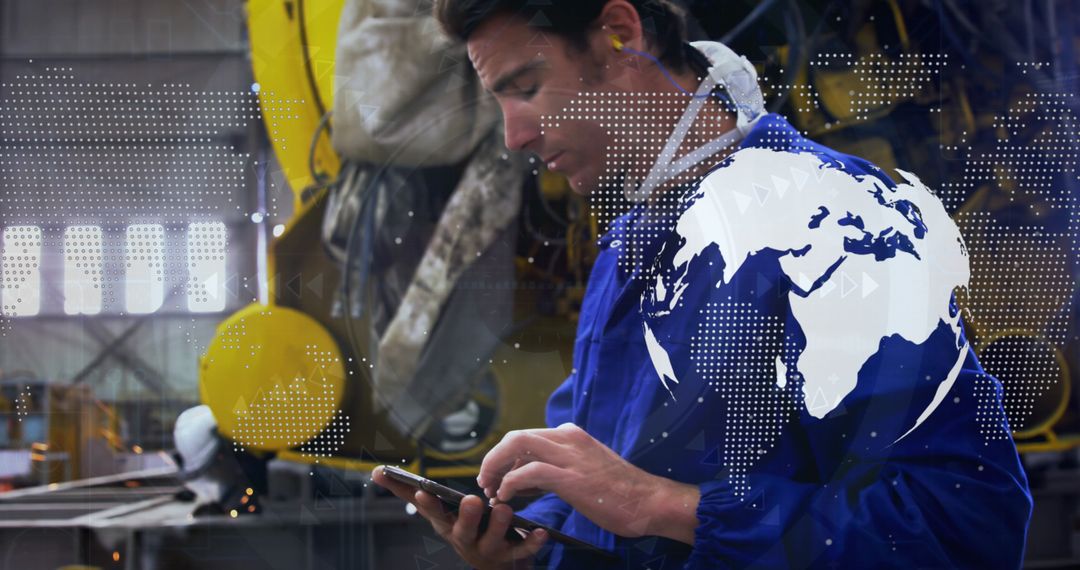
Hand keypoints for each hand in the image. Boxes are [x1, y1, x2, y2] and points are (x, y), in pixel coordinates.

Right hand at [371, 466, 547, 568]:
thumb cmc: (464, 528)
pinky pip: (523, 551)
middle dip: (465, 517)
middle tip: (470, 501)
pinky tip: (541, 532)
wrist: (494, 565)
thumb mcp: (438, 513)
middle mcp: (464, 540)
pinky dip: (532, 542)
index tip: (422, 488)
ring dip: (498, 525)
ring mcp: (488, 550)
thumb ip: (409, 492)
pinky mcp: (512, 557)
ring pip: (492, 540)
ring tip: (504, 509)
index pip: (432, 513)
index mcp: (446, 525)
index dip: (427, 503)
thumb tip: (376, 472)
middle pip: (461, 530)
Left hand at [477, 423, 699, 543]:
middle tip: (486, 483)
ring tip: (491, 490)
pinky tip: (506, 498)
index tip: (497, 478)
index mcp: (571, 436)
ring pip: (516, 445)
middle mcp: (568, 438)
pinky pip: (527, 472)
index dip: (505, 458)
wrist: (650, 502)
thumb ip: (557, 470)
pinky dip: (510, 484)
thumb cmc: (620, 493)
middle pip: (515, 437)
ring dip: (495, 467)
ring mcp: (569, 455)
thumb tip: (526, 480)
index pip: (526, 437)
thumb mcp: (585, 472)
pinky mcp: (570, 476)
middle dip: (493, 459)